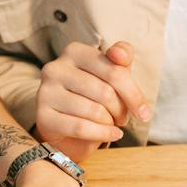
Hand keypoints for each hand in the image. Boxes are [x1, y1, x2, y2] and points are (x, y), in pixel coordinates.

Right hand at [35, 41, 149, 161]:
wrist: (66, 125)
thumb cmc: (93, 95)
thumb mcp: (110, 73)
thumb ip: (121, 57)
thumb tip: (121, 55)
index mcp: (74, 51)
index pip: (114, 71)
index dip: (134, 95)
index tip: (144, 112)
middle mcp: (55, 68)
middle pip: (105, 92)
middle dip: (121, 110)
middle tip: (122, 118)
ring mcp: (45, 92)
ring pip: (94, 111)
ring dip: (110, 123)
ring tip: (111, 124)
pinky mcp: (43, 116)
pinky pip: (81, 127)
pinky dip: (102, 134)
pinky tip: (111, 135)